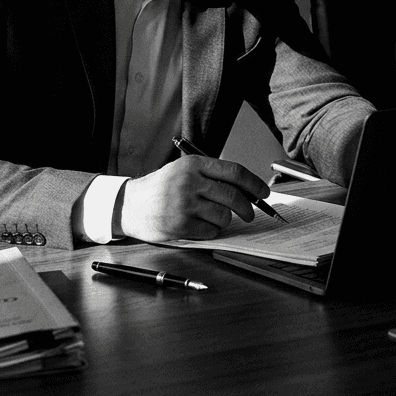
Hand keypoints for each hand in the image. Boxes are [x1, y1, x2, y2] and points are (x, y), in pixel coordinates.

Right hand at [115, 156, 270, 241]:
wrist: (131, 205)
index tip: (264, 193)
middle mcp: (190, 182)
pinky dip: (212, 231)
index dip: (254, 183)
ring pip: (224, 216)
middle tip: (250, 214)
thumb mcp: (184, 170)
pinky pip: (211, 231)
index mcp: (194, 164)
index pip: (235, 171)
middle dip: (248, 208)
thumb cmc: (162, 188)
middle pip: (234, 196)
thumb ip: (212, 175)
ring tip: (214, 218)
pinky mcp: (180, 225)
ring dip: (226, 221)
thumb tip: (248, 189)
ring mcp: (184, 204)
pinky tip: (201, 226)